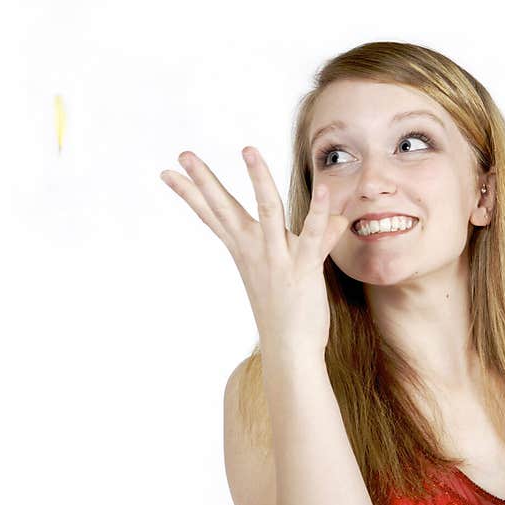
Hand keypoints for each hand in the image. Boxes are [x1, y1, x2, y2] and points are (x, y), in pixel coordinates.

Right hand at [160, 147, 349, 355]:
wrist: (290, 353)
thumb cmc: (287, 315)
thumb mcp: (292, 269)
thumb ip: (313, 239)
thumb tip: (336, 221)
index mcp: (244, 252)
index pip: (213, 216)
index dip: (190, 193)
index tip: (168, 172)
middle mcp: (254, 252)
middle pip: (225, 208)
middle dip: (204, 180)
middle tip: (183, 155)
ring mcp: (276, 259)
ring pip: (266, 211)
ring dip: (259, 180)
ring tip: (247, 150)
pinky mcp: (302, 269)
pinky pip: (312, 235)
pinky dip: (320, 212)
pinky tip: (325, 189)